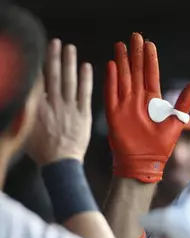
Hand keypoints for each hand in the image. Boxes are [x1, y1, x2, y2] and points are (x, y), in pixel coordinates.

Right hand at [25, 40, 91, 165]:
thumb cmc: (41, 149)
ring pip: (69, 80)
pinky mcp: (83, 115)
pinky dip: (86, 79)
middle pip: (53, 75)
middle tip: (56, 42)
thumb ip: (26, 110)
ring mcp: (69, 108)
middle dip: (54, 56)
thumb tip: (24, 94)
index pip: (37, 80)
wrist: (59, 163)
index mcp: (36, 106)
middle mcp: (52, 104)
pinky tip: (86, 66)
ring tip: (70, 48)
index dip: (38, 64)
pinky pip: (85, 93)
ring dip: (69, 62)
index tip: (38, 50)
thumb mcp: (25, 128)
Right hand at [106, 33, 189, 182]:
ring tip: (121, 45)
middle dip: (135, 55)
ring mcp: (125, 105)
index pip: (151, 75)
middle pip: (136, 72)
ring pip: (123, 78)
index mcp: (153, 101)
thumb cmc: (160, 147)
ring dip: (122, 62)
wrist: (144, 164)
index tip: (149, 44)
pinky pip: (111, 93)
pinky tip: (111, 65)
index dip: (150, 60)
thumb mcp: (175, 122)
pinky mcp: (114, 114)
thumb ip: (184, 103)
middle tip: (135, 36)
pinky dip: (111, 80)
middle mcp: (138, 100)